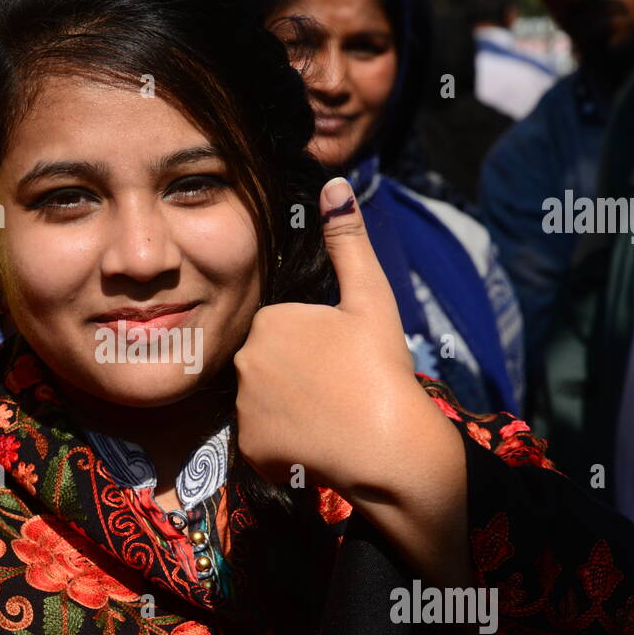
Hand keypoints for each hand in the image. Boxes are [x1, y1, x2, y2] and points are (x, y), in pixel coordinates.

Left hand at [233, 177, 470, 584]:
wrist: (389, 449)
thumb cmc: (381, 369)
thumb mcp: (372, 298)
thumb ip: (349, 241)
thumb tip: (334, 184)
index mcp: (269, 320)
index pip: (285, 328)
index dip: (318, 343)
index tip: (345, 359)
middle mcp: (244, 361)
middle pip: (271, 364)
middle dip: (299, 374)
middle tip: (340, 388)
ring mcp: (244, 408)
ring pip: (267, 402)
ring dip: (292, 409)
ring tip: (331, 417)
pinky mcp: (250, 449)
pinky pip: (265, 440)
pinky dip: (286, 443)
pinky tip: (317, 443)